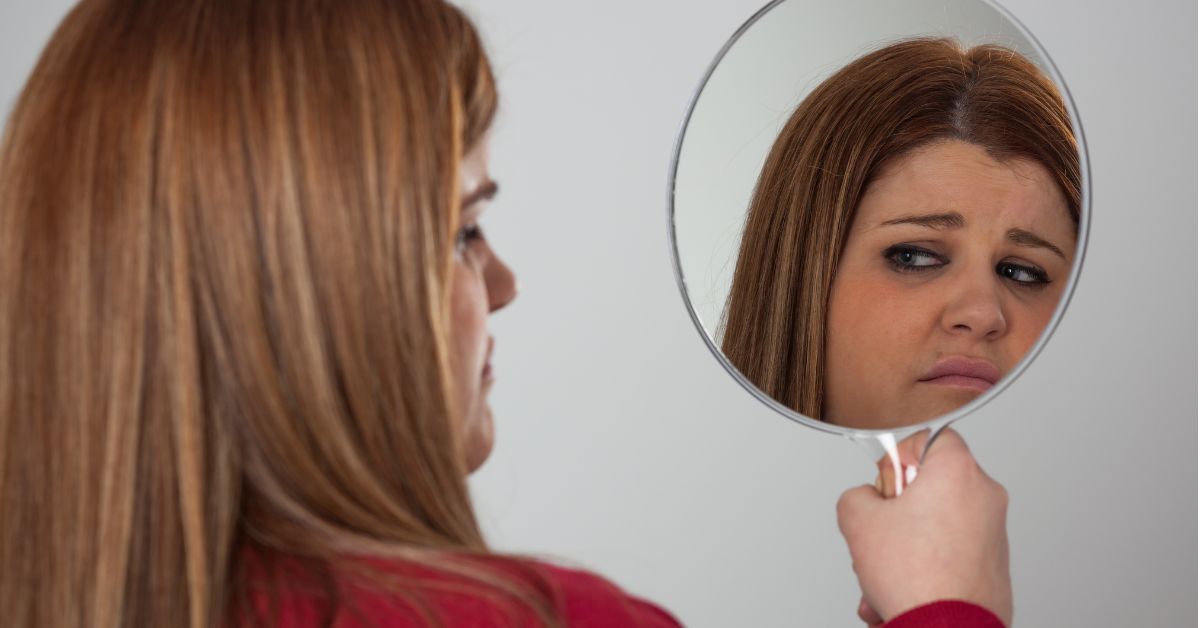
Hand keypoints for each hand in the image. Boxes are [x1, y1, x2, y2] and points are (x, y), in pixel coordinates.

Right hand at [836, 428, 1011, 624]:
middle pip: (930, 485)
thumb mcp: (858, 520)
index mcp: (958, 471)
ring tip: (884, 573)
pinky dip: (925, 566)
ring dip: (905, 545)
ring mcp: (994, 532)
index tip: (886, 484)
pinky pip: (951, 552)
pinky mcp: (994, 565)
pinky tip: (901, 590)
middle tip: (883, 531)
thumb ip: (857, 495)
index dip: (898, 457)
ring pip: (937, 524)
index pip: (929, 436)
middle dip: (897, 511)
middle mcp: (985, 496)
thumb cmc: (916, 577)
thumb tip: (867, 502)